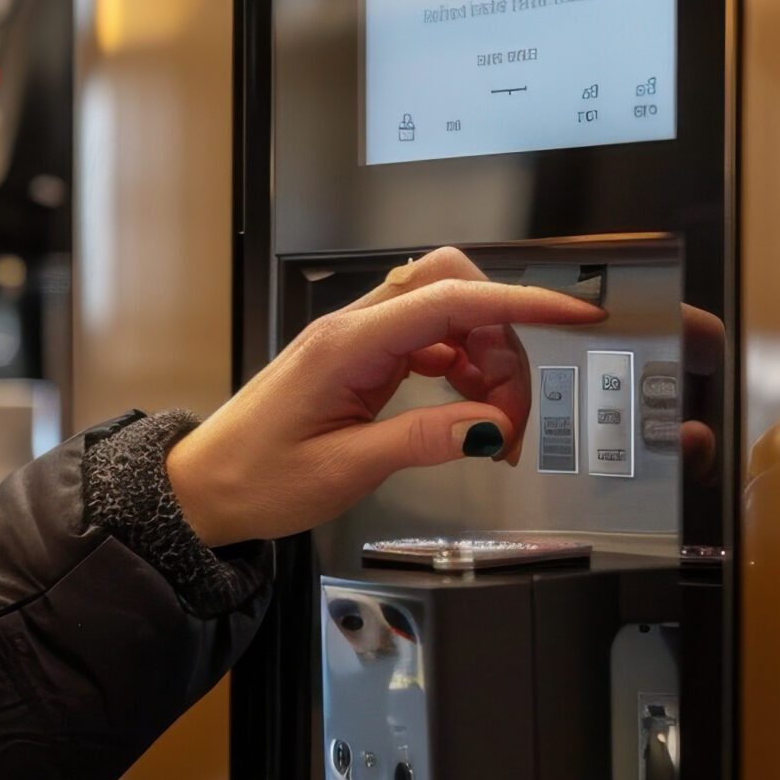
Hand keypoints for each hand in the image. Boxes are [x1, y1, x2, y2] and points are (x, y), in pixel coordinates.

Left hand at [164, 246, 603, 547]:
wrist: (205, 488)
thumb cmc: (257, 479)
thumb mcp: (345, 470)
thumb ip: (422, 441)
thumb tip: (489, 425)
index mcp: (347, 345)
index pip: (450, 300)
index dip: (520, 302)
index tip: (573, 312)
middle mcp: (353, 329)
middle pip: (455, 292)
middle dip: (505, 339)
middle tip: (514, 412)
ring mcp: (358, 340)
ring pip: (448, 316)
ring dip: (487, 359)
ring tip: (494, 426)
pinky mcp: (362, 358)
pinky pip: (430, 341)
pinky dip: (463, 369)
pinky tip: (468, 411)